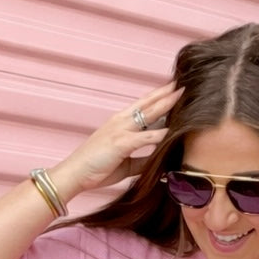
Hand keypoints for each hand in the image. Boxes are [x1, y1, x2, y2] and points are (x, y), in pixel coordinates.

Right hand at [51, 80, 182, 200]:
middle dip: (167, 93)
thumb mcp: (124, 164)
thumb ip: (141, 160)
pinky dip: (160, 133)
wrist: (74, 174)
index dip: (159, 97)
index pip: (143, 105)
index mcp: (120, 123)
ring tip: (182, 95)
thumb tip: (158, 161)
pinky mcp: (121, 142)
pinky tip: (173, 130)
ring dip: (166, 104)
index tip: (173, 90)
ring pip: (149, 113)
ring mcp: (121, 130)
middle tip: (183, 84)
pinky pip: (146, 136)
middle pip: (148, 103)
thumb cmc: (95, 168)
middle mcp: (121, 121)